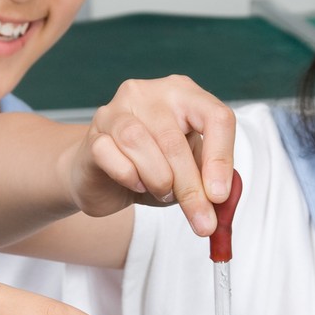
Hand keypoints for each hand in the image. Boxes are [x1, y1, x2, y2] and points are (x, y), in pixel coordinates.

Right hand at [64, 76, 235, 235]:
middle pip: (174, 139)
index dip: (221, 159)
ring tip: (163, 192)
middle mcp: (149, 94)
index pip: (215, 116)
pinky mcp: (93, 134)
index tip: (219, 196)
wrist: (102, 176)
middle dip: (190, 187)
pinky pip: (110, 155)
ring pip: (138, 142)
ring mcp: (116, 110)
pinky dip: (128, 176)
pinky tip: (136, 183)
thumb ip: (207, 180)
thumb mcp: (189, 170)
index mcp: (183, 94)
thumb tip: (220, 198)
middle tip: (201, 220)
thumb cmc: (150, 168)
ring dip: (158, 179)